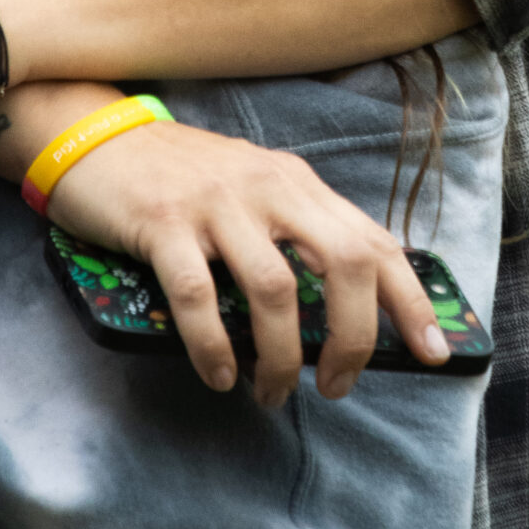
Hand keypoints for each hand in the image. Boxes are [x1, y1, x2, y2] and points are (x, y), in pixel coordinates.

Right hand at [46, 119, 448, 406]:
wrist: (95, 136)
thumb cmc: (179, 178)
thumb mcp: (250, 189)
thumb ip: (293, 231)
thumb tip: (338, 315)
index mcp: (294, 181)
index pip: (372, 240)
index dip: (409, 299)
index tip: (433, 351)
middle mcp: (265, 185)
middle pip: (343, 262)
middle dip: (354, 336)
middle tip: (337, 384)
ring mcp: (214, 202)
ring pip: (275, 289)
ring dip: (282, 357)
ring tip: (272, 392)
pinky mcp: (162, 221)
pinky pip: (197, 294)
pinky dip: (214, 346)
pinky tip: (219, 374)